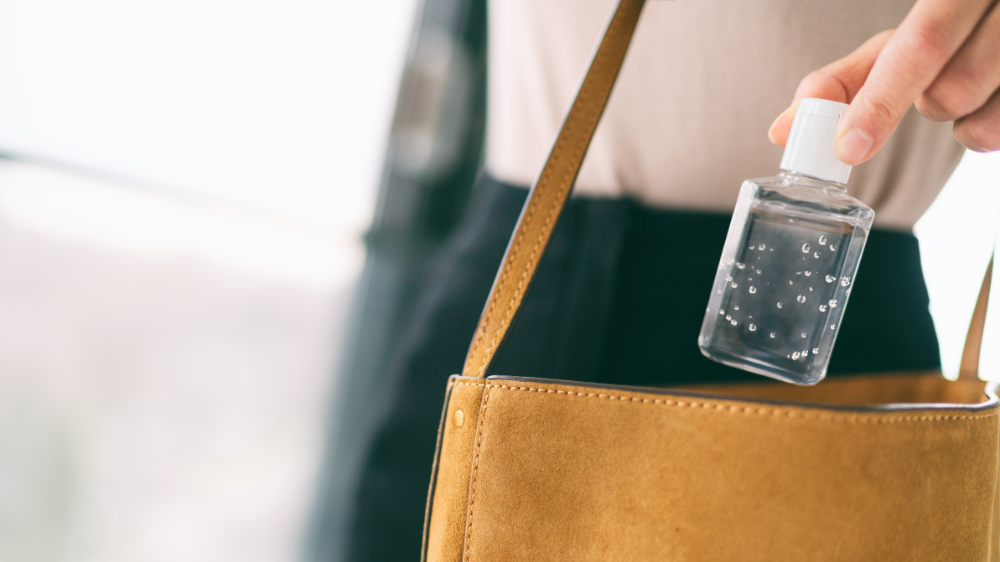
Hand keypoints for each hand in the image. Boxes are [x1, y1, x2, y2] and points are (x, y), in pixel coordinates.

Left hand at [768, 0, 999, 163]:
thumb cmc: (953, 26)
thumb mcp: (901, 38)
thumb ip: (842, 81)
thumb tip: (780, 131)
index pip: (920, 45)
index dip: (880, 102)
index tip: (848, 147)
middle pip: (951, 91)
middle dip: (925, 106)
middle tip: (929, 87)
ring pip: (978, 113)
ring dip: (957, 117)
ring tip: (965, 80)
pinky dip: (985, 131)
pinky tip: (990, 98)